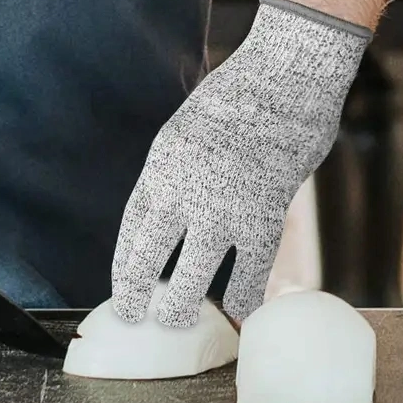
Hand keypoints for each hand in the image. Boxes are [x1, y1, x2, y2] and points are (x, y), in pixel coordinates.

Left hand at [111, 0, 369, 326]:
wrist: (280, 82)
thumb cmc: (234, 103)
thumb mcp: (183, 134)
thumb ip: (177, 175)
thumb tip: (178, 214)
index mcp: (159, 169)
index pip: (131, 229)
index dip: (124, 264)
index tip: (123, 287)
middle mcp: (181, 192)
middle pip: (147, 256)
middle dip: (135, 293)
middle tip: (131, 315)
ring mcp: (221, 208)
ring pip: (192, 274)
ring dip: (182, 305)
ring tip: (176, 321)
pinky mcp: (263, 216)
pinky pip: (250, 270)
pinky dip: (245, 296)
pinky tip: (239, 311)